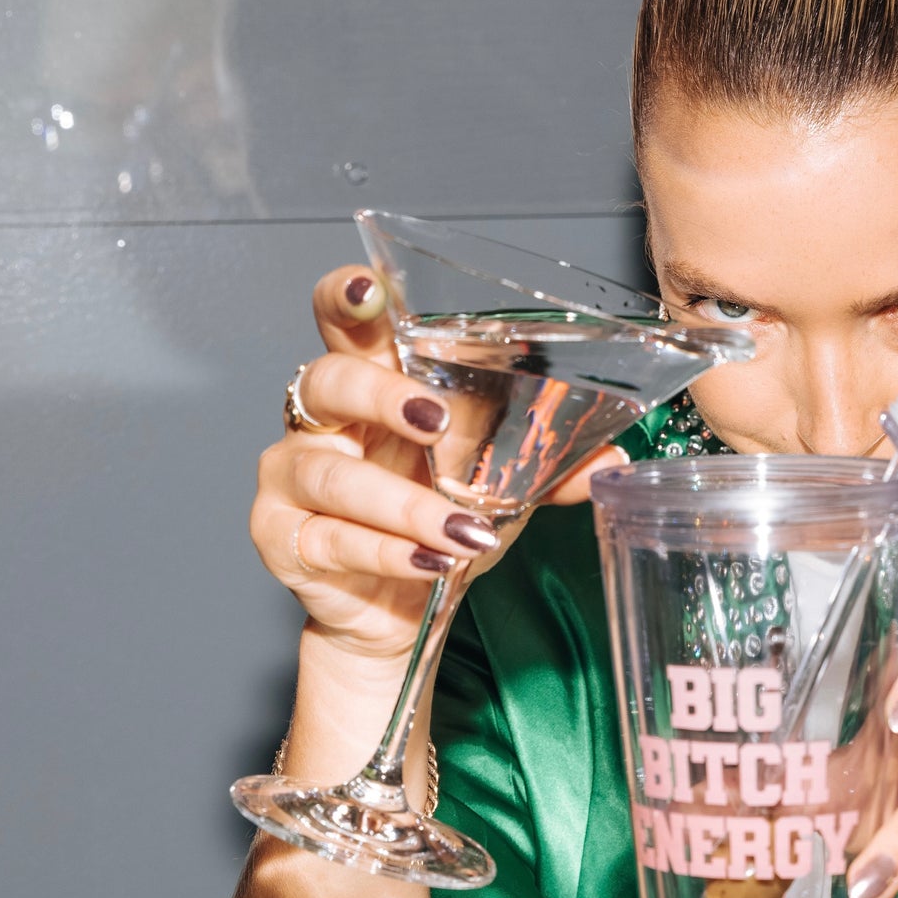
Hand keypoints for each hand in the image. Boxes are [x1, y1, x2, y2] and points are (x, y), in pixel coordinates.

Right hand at [250, 265, 622, 660]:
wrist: (402, 608)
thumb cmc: (439, 524)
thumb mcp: (502, 487)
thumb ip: (551, 466)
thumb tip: (613, 457)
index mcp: (371, 389)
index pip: (348, 327)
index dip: (347, 299)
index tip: (367, 288)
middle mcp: (321, 424)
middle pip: (326, 381)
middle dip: (381, 396)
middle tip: (435, 421)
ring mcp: (292, 480)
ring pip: (332, 475)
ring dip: (405, 504)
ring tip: (464, 532)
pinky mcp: (284, 539)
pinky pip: (331, 540)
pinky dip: (388, 554)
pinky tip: (431, 563)